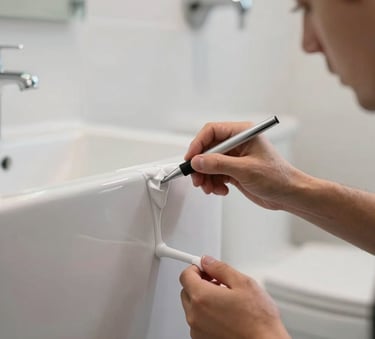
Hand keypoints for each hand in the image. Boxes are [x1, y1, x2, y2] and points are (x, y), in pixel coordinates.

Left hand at [180, 256, 290, 338]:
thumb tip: (207, 261)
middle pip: (187, 290)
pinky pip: (198, 321)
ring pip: (192, 306)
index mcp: (202, 297)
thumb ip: (220, 268)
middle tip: (218, 282)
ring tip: (225, 300)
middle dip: (200, 283)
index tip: (205, 268)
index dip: (196, 268)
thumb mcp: (243, 283)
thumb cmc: (258, 320)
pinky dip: (206, 315)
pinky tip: (225, 314)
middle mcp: (195, 315)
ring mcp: (197, 330)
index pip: (186, 275)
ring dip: (203, 299)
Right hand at [185, 121, 300, 209]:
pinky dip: (213, 183)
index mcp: (243, 133)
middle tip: (197, 179)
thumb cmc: (278, 177)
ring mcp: (235, 157)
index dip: (198, 144)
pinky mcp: (233, 170)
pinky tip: (221, 190)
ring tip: (210, 188)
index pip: (212, 131)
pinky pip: (215, 174)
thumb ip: (219, 164)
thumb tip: (198, 161)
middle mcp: (237, 143)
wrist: (289, 195)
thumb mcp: (246, 170)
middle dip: (201, 166)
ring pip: (209, 164)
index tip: (191, 159)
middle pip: (208, 149)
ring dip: (206, 177)